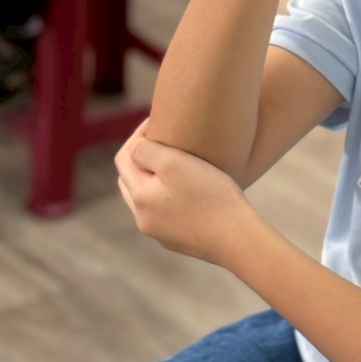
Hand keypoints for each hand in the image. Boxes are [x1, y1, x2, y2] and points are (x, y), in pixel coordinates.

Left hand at [115, 121, 254, 263]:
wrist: (237, 238)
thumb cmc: (210, 196)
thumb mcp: (175, 163)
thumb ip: (146, 151)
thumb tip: (135, 148)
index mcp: (139, 197)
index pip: (123, 158)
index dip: (137, 135)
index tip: (157, 120)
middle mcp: (143, 218)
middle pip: (131, 180)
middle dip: (142, 158)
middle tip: (164, 140)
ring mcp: (160, 233)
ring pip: (147, 198)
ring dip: (154, 179)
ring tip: (177, 165)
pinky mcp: (178, 241)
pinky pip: (166, 213)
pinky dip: (170, 198)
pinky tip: (190, 192)